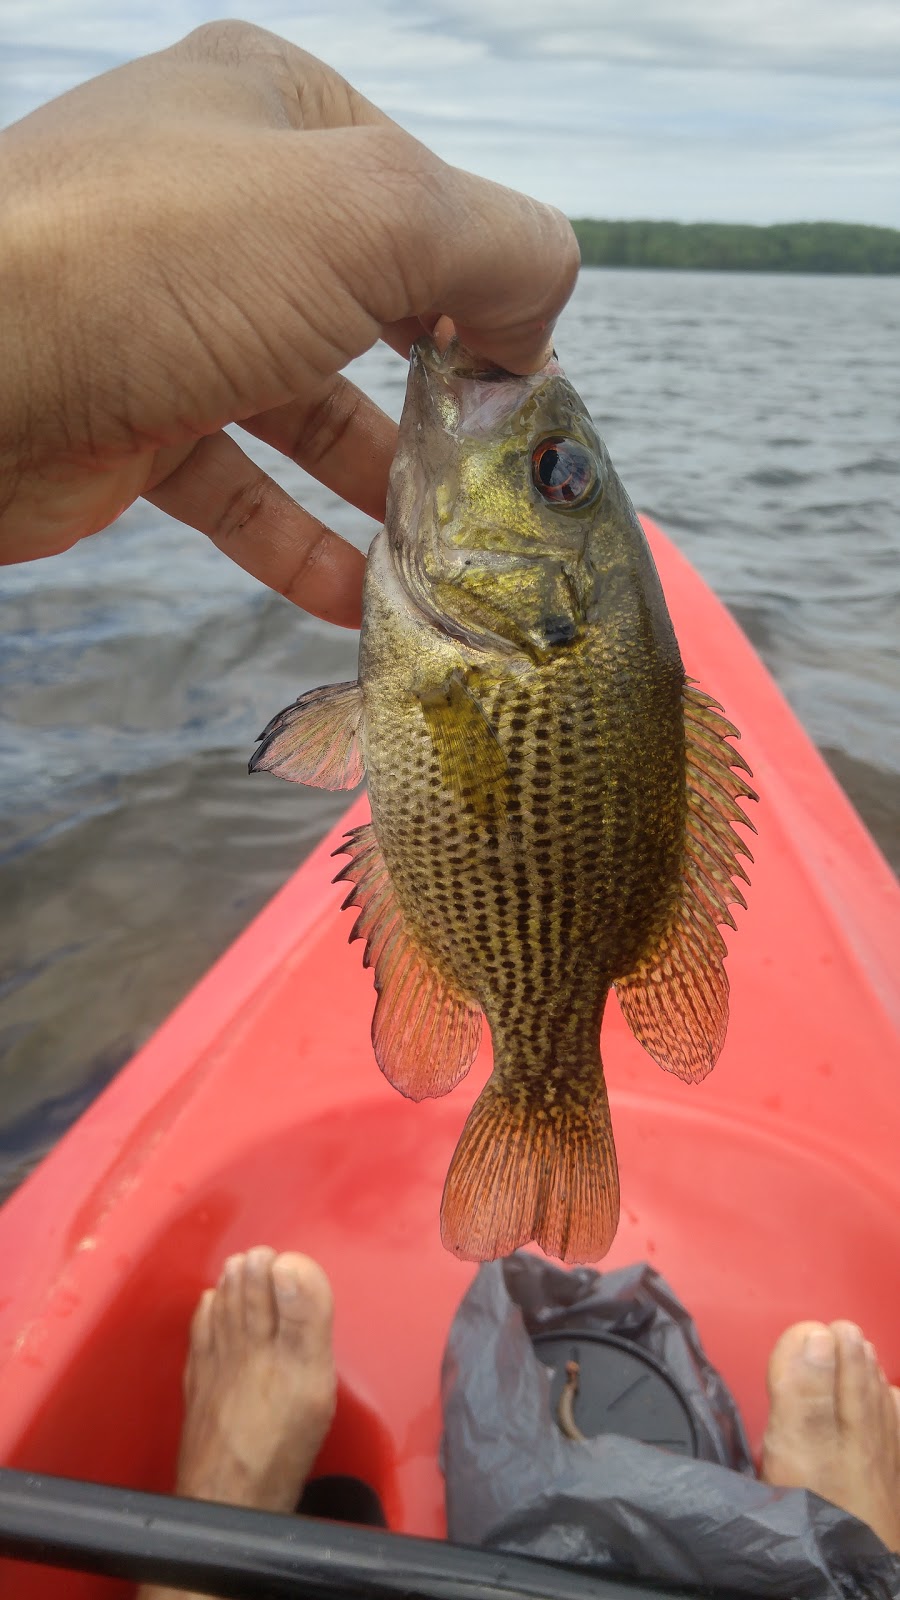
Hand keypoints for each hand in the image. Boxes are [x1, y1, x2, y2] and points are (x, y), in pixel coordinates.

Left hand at [0, 22, 578, 624]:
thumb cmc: (158, 264)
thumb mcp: (371, 215)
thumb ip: (495, 246)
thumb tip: (544, 310)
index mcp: (275, 114)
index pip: (421, 195)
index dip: (487, 287)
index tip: (529, 383)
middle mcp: (222, 206)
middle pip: (372, 310)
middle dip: (443, 399)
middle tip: (497, 479)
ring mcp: (173, 317)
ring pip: (308, 410)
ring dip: (380, 489)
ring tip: (445, 560)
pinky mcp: (133, 419)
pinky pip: (239, 487)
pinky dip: (299, 543)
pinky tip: (355, 600)